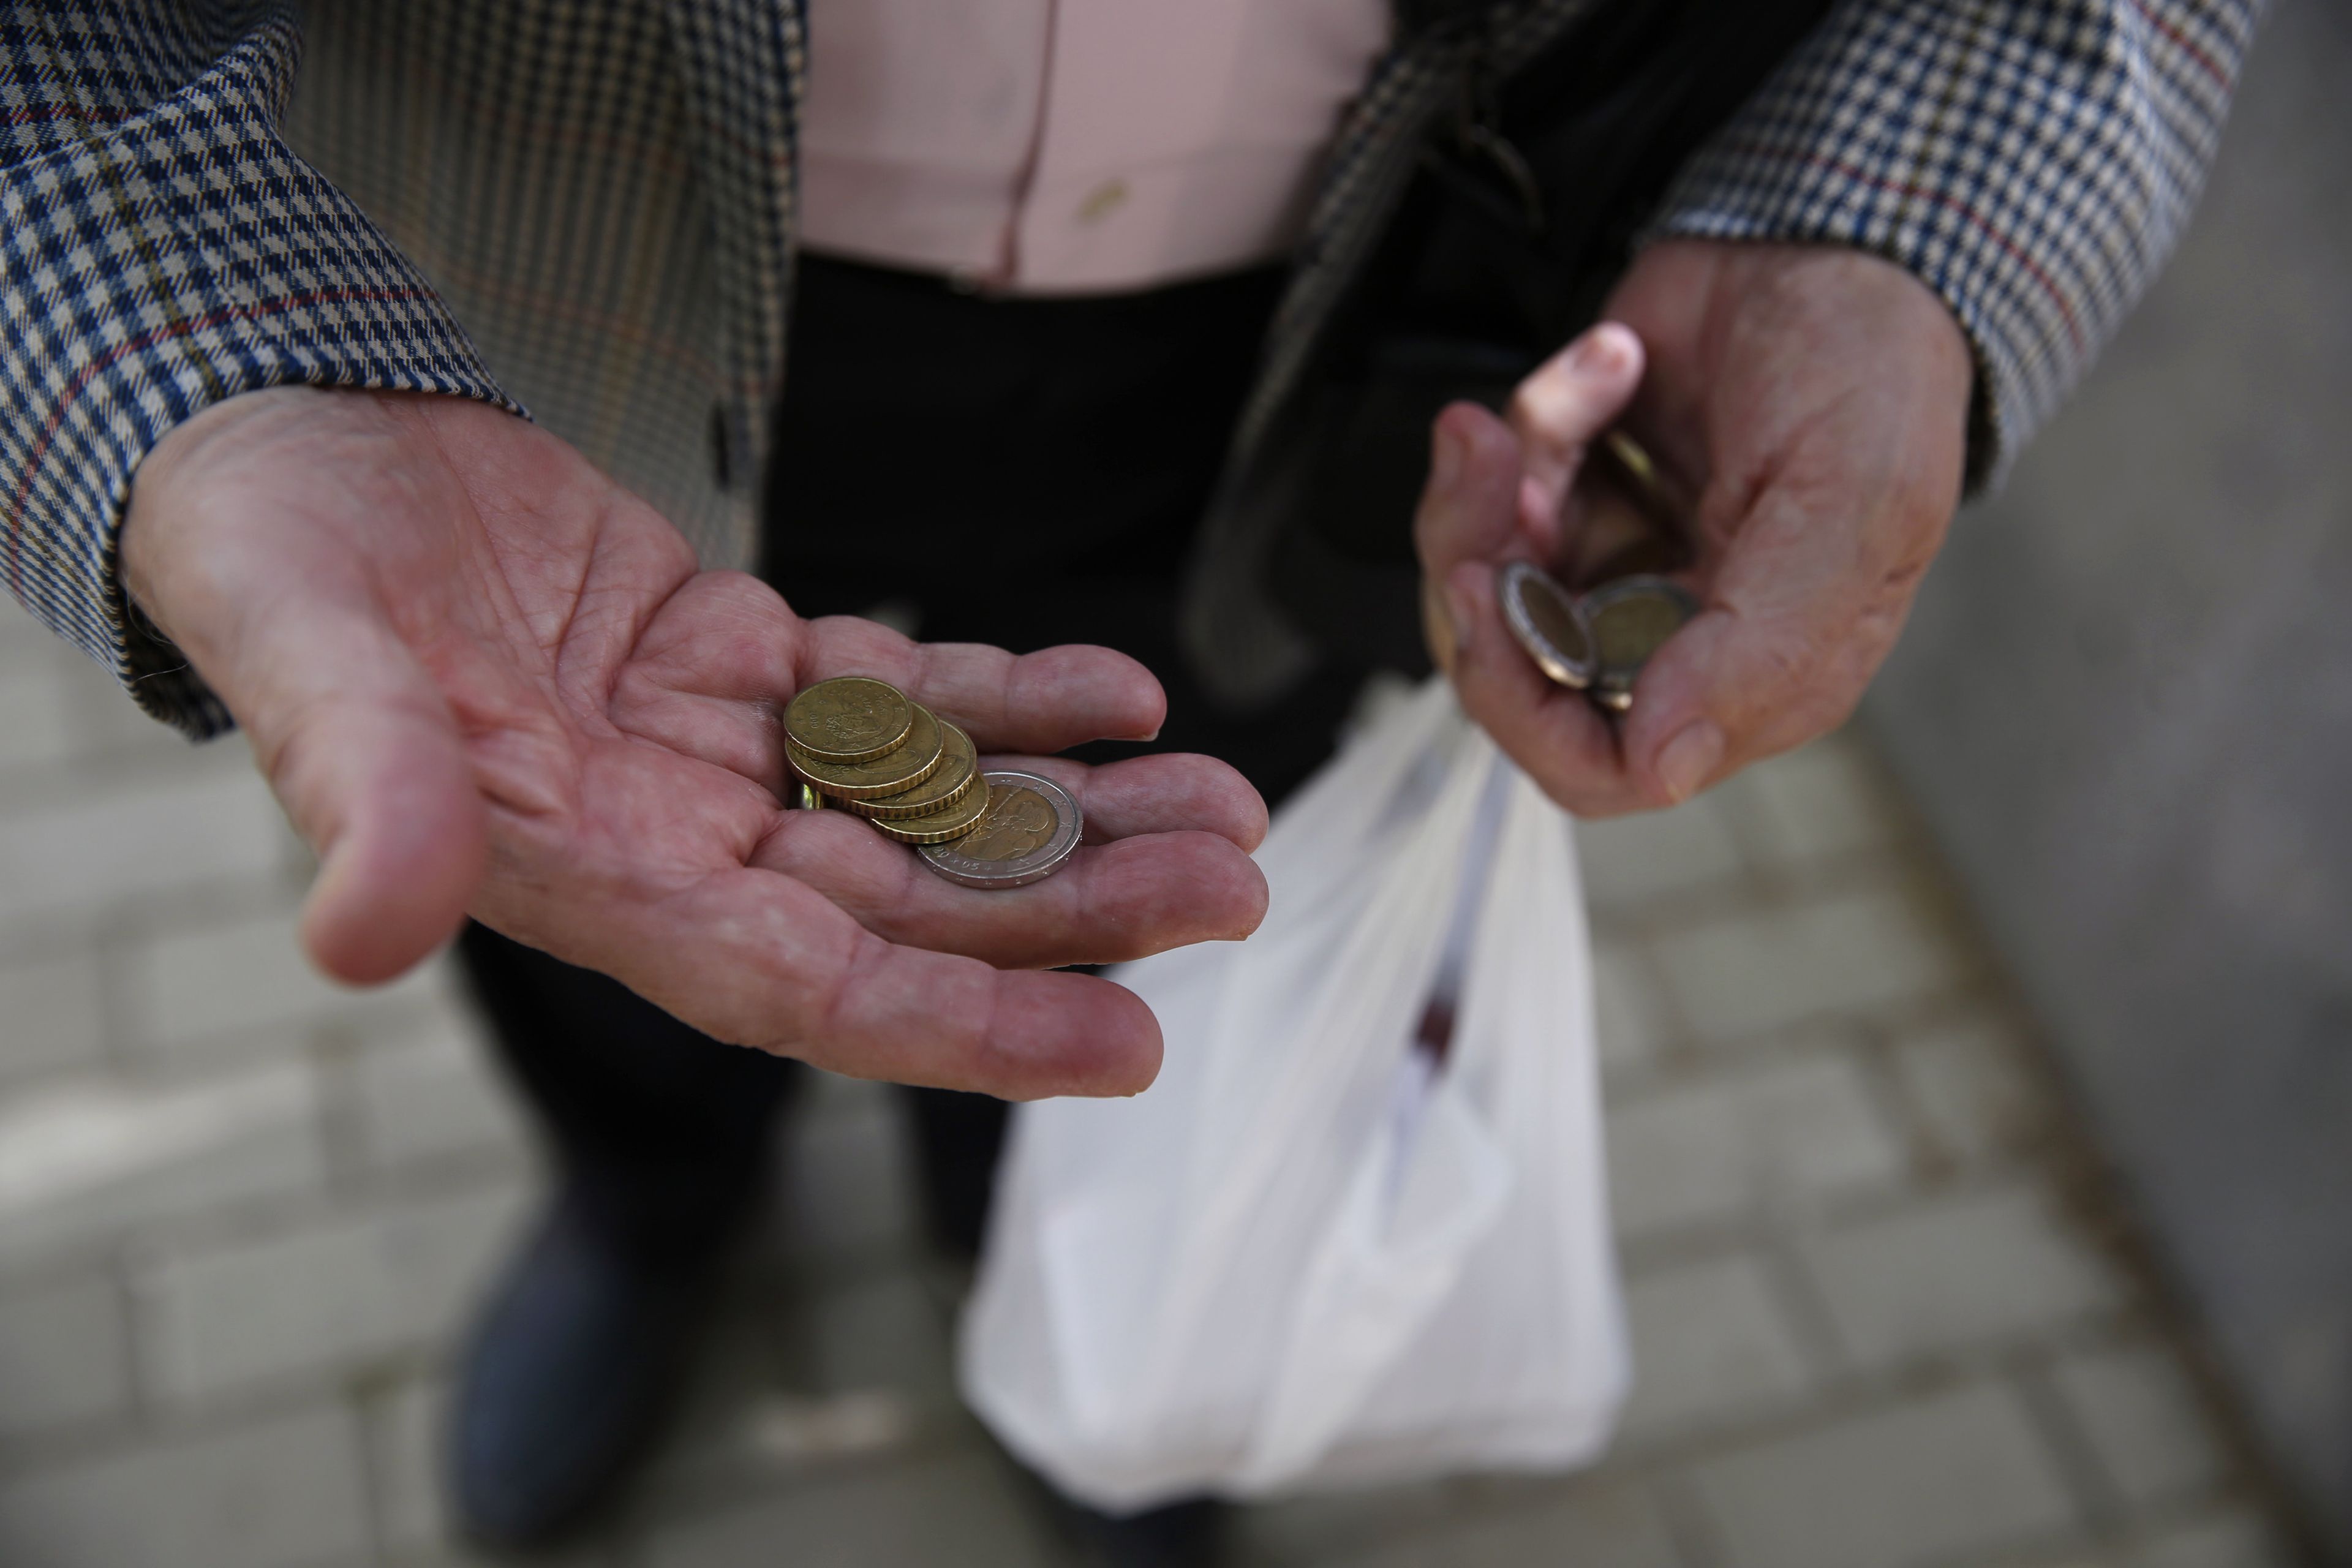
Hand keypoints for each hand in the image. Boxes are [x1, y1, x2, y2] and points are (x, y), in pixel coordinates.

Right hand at [122, 387, 1269, 1096]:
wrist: (287, 447)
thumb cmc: (271, 560)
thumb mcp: (301, 660)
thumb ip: (362, 792)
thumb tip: (364, 933)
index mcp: (595, 880)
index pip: (809, 990)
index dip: (967, 1024)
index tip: (1127, 1048)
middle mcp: (675, 840)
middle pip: (912, 904)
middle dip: (1075, 907)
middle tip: (1235, 887)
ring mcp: (716, 752)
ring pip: (930, 806)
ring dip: (1076, 812)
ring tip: (1226, 804)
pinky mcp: (738, 659)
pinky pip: (900, 695)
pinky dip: (1009, 699)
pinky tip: (1120, 694)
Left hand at [1416, 240, 1972, 814]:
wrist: (1841, 235)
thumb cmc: (1873, 370)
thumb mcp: (1851, 502)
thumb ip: (1765, 645)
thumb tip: (1665, 764)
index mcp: (1754, 676)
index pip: (1597, 763)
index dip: (1523, 705)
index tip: (1491, 600)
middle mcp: (1672, 637)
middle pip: (1513, 676)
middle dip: (1479, 579)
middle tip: (1490, 474)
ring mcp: (1615, 564)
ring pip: (1484, 586)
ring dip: (1484, 493)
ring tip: (1525, 413)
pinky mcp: (1574, 491)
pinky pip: (1497, 490)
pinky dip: (1536, 417)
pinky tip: (1610, 363)